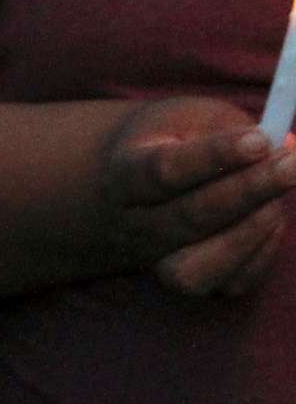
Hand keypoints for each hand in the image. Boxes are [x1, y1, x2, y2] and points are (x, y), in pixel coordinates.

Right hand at [94, 96, 295, 296]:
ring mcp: (157, 261)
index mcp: (125, 173)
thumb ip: (233, 129)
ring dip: (251, 231)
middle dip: (248, 190)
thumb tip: (287, 146)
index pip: (163, 170)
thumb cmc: (170, 143)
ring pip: (200, 268)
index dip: (214, 156)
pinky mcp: (191, 283)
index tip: (260, 139)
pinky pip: (232, 282)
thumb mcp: (189, 119)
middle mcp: (134, 225)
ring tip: (277, 197)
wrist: (136, 190)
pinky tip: (266, 216)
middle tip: (291, 164)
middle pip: (189, 217)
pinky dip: (261, 250)